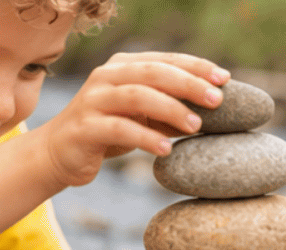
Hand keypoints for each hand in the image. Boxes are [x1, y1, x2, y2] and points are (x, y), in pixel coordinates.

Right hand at [34, 52, 228, 186]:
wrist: (61, 153)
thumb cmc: (110, 132)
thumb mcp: (144, 118)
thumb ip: (171, 111)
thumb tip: (215, 111)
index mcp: (123, 67)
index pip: (164, 60)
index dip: (195, 66)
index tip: (225, 78)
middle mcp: (107, 77)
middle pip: (153, 73)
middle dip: (188, 84)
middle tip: (217, 100)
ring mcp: (93, 100)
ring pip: (136, 96)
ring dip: (170, 109)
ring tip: (196, 126)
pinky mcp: (85, 127)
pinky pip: (119, 129)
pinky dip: (146, 137)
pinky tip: (166, 149)